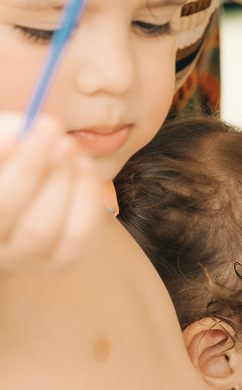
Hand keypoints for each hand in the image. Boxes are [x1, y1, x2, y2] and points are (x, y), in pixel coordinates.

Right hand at [0, 114, 102, 273]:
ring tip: (67, 146)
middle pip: (4, 209)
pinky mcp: (57, 261)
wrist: (32, 192)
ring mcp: (21, 257)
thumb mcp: (5, 145)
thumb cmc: (9, 163)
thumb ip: (7, 134)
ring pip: (39, 229)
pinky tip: (83, 166)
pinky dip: (85, 198)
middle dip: (29, 166)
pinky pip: (76, 236)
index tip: (15, 135)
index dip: (0, 160)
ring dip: (58, 181)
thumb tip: (22, 131)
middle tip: (49, 128)